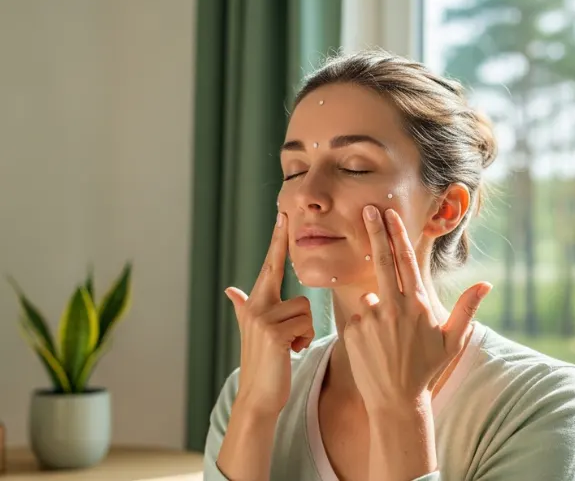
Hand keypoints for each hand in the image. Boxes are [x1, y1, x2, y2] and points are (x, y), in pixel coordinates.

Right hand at [224, 212, 314, 416]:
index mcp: (255, 303)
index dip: (276, 241)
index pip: (269, 266)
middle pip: (283, 277)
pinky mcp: (275, 333)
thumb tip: (231, 291)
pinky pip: (306, 325)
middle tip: (284, 216)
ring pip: (305, 309)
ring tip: (290, 346)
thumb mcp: (252, 331)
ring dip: (305, 331)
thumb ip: (242, 308)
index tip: (282, 216)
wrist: (258, 396)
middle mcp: (256, 307)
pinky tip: (291, 353)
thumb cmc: (264, 363)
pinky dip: (304, 341)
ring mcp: (263, 319)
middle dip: (282, 250)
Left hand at [343, 206, 491, 412]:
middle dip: (375, 231)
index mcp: (417, 304)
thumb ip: (467, 309)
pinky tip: (374, 346)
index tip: (389, 213)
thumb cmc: (427, 368)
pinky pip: (358, 316)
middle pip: (382, 260)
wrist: (396, 400)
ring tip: (387, 338)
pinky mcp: (353, 329)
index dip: (397, 234)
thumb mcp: (452, 340)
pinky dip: (365, 324)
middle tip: (367, 210)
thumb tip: (486, 284)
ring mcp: (371, 317)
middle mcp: (393, 305)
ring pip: (371, 296)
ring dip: (377, 306)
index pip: (406, 261)